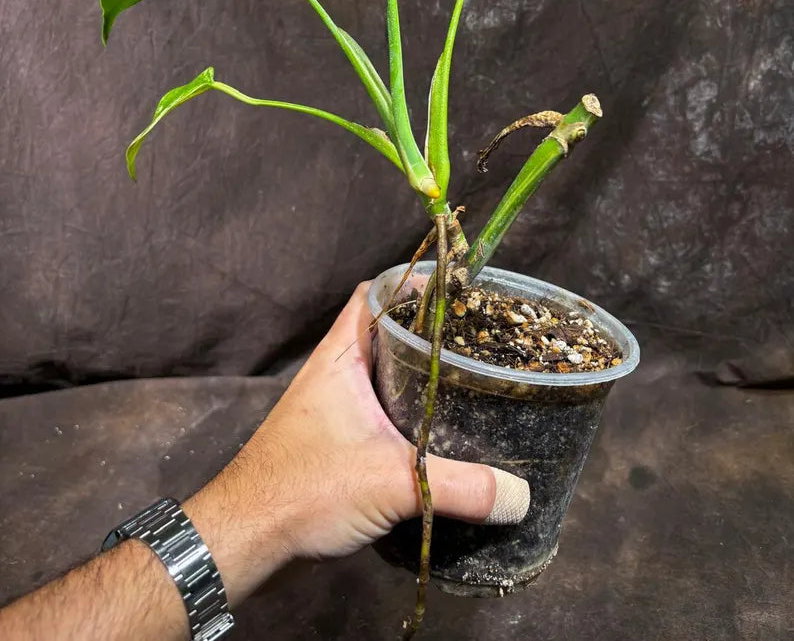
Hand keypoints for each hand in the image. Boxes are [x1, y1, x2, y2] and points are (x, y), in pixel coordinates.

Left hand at [186, 281, 528, 604]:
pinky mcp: (334, 445)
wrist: (244, 540)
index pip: (376, 295)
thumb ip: (460, 487)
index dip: (413, 285)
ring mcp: (332, 410)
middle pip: (388, 335)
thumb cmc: (303, 490)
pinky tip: (439, 437)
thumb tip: (520, 496)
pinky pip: (380, 416)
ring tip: (469, 387)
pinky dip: (408, 418)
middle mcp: (335, 375)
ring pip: (384, 378)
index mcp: (340, 357)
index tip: (459, 293)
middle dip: (430, 336)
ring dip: (420, 381)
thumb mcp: (392, 483)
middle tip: (478, 343)